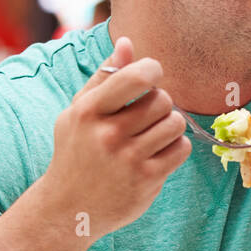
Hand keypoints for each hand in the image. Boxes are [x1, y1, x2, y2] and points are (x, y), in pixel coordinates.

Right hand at [39, 36, 190, 241]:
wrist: (68, 208)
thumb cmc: (76, 152)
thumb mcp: (79, 112)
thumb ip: (105, 77)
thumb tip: (127, 42)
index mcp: (89, 111)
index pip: (136, 77)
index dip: (152, 70)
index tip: (150, 77)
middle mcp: (108, 134)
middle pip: (162, 100)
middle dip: (161, 104)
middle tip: (148, 115)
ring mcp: (129, 158)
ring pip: (176, 123)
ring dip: (170, 126)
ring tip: (152, 135)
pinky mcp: (147, 179)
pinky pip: (181, 148)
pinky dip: (175, 148)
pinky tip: (156, 154)